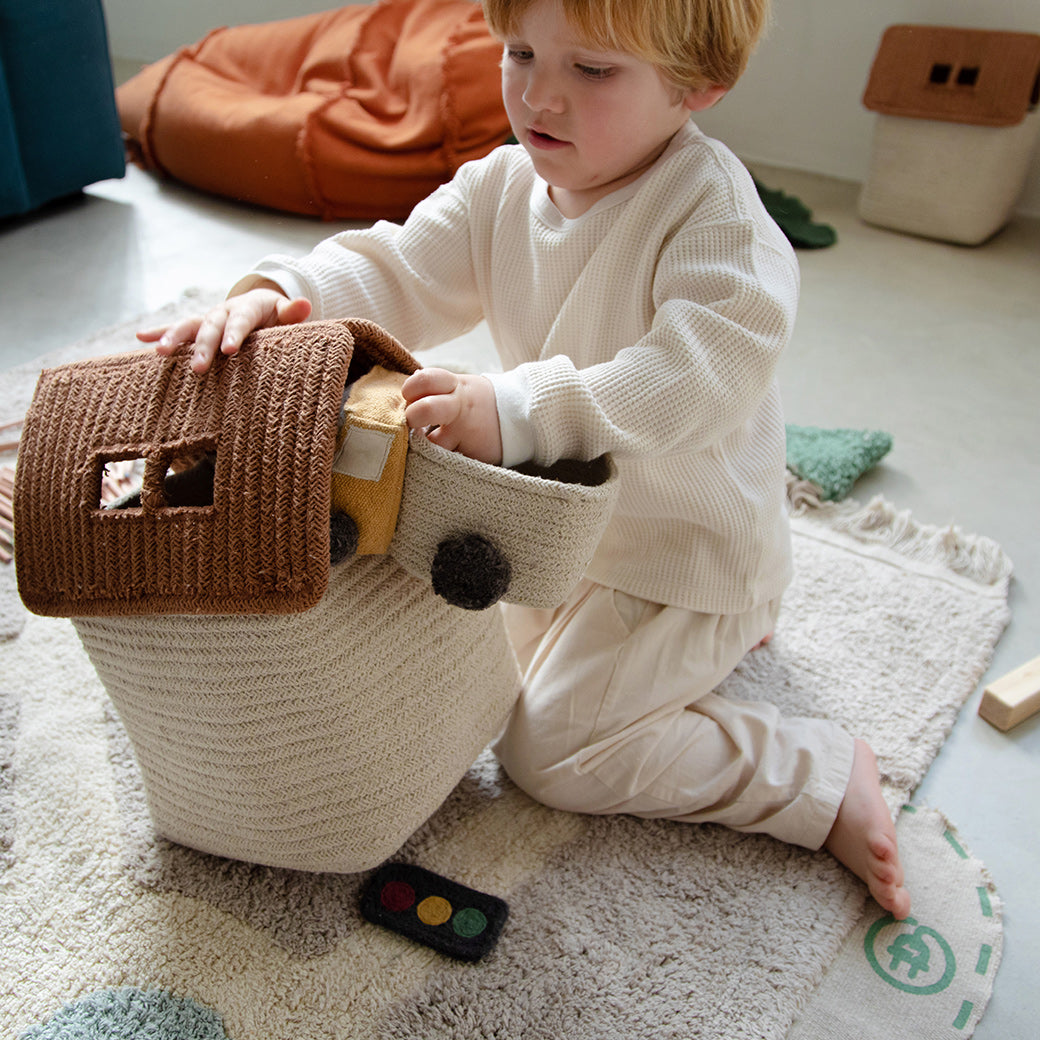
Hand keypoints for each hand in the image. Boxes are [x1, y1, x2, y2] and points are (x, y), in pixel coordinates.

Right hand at [136, 286, 311, 373]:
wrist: (261, 304)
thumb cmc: (276, 315)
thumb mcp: (286, 313)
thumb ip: (292, 312)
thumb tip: (306, 303)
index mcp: (247, 308)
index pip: (241, 321)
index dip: (234, 334)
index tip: (229, 350)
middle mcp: (223, 312)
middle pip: (211, 327)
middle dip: (204, 346)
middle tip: (200, 368)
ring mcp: (208, 319)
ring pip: (189, 327)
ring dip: (174, 338)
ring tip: (161, 353)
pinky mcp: (198, 327)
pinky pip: (177, 329)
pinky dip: (159, 332)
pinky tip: (141, 340)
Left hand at [402, 368, 502, 464]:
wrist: (521, 417)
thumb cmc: (480, 401)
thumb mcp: (463, 385)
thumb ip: (437, 386)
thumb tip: (411, 380)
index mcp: (455, 387)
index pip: (425, 379)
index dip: (410, 389)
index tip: (408, 398)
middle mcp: (459, 408)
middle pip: (425, 410)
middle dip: (411, 417)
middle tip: (411, 425)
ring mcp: (466, 433)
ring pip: (433, 445)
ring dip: (421, 448)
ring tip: (422, 447)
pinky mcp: (472, 455)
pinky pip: (447, 462)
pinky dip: (437, 463)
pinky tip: (437, 460)